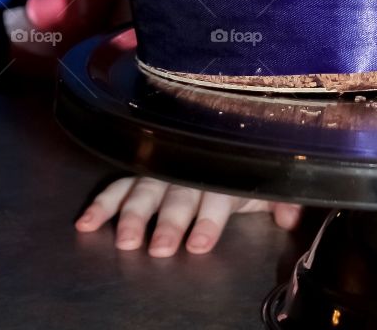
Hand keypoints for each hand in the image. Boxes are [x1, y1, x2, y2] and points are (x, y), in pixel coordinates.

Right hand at [75, 176, 302, 256]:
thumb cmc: (242, 165)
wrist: (224, 128)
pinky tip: (85, 223)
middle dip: (169, 221)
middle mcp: (191, 169)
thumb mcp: (264, 180)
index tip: (199, 244)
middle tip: (160, 247)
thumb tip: (290, 215)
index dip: (209, 220)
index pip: (217, 195)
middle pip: (178, 195)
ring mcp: (164, 169)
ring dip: (132, 214)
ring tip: (125, 239)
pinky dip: (102, 203)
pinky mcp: (140, 171)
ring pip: (146, 188)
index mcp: (225, 172)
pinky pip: (119, 184)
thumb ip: (278, 199)